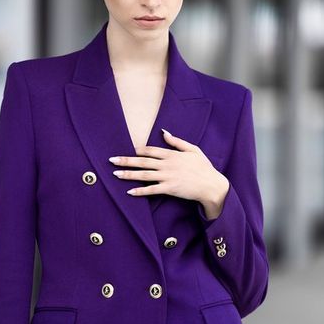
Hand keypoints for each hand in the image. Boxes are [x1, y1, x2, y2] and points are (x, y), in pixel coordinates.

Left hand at [109, 128, 229, 219]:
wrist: (212, 185)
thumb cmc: (204, 167)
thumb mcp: (193, 150)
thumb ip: (177, 142)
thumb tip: (164, 132)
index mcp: (172, 154)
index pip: (151, 150)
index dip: (138, 150)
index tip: (127, 149)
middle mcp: (167, 164)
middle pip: (143, 161)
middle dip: (126, 160)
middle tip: (111, 160)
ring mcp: (168, 177)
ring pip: (144, 175)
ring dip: (129, 174)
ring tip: (115, 174)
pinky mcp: (170, 189)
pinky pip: (152, 190)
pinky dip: (141, 191)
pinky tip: (130, 192)